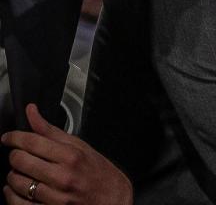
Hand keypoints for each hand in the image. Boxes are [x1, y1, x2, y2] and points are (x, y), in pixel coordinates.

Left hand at [2, 104, 131, 204]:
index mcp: (71, 156)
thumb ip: (51, 131)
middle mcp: (63, 176)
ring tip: (21, 172)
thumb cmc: (98, 172)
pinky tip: (18, 190)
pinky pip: (18, 204)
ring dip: (13, 175)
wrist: (112, 199)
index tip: (8, 137)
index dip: (14, 137)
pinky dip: (12, 195)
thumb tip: (32, 112)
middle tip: (19, 154)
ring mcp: (55, 196)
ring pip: (16, 183)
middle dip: (14, 155)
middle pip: (20, 161)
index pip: (32, 142)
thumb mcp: (80, 146)